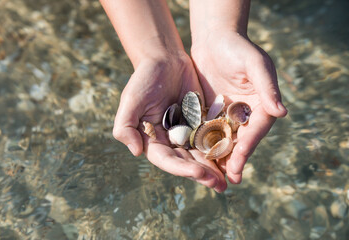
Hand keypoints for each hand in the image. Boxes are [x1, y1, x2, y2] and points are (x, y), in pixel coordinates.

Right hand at [113, 54, 226, 191]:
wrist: (165, 59)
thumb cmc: (144, 79)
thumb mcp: (131, 100)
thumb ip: (126, 126)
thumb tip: (136, 152)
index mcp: (153, 140)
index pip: (167, 160)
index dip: (182, 168)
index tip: (199, 173)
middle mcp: (170, 141)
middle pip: (186, 162)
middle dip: (202, 174)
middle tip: (219, 185)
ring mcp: (187, 133)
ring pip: (201, 154)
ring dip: (214, 168)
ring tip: (228, 180)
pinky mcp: (201, 123)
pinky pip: (212, 138)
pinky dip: (221, 148)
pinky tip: (233, 156)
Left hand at [191, 30, 286, 183]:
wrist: (214, 39)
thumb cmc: (238, 48)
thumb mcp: (255, 64)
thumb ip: (267, 87)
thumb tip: (281, 113)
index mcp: (261, 105)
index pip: (256, 130)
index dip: (248, 146)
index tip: (240, 161)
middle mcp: (245, 113)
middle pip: (241, 140)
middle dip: (235, 159)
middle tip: (229, 180)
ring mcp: (227, 114)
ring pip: (224, 140)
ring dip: (220, 158)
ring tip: (213, 177)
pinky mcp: (210, 112)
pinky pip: (207, 131)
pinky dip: (204, 145)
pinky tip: (197, 158)